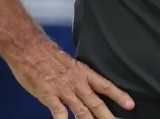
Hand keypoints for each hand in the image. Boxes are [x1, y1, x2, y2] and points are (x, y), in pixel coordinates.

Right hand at [9, 39, 135, 118]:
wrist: (29, 47)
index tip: (130, 105)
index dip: (118, 95)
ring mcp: (63, 90)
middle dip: (108, 116)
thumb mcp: (68, 63)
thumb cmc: (46, 54)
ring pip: (81, 110)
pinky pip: (59, 112)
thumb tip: (83, 88)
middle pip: (96, 102)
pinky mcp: (49, 95)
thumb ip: (76, 77)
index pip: (105, 85)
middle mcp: (76, 82)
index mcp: (82, 73)